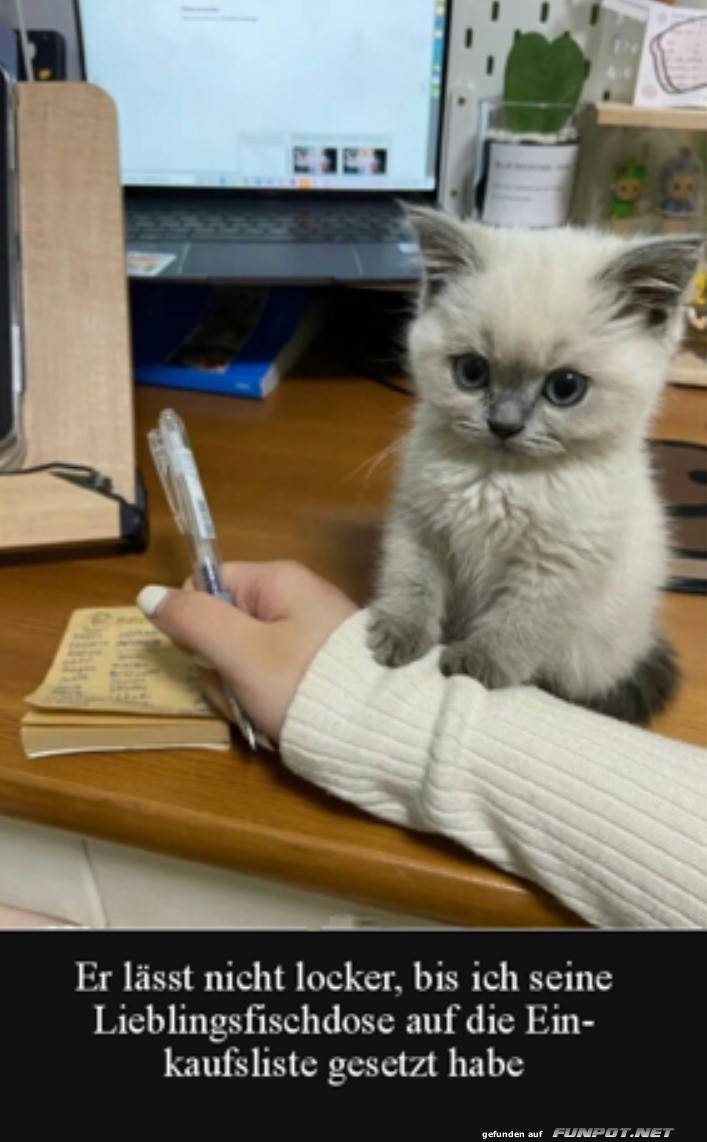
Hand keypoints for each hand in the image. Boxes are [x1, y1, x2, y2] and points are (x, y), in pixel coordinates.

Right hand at [137, 561, 357, 743]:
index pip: (209, 585)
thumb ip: (193, 621)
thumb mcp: (241, 652)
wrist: (381, 731)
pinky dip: (268, 702)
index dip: (198, 624)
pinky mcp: (319, 668)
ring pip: (244, 659)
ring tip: (266, 713)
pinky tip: (281, 721)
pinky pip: (272, 678)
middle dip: (222, 668)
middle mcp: (295, 598)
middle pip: (225, 627)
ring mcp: (309, 635)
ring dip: (243, 692)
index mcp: (278, 581)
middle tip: (243, 693)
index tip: (212, 656)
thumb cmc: (305, 683)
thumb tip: (147, 593)